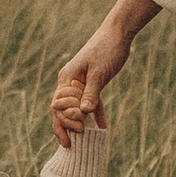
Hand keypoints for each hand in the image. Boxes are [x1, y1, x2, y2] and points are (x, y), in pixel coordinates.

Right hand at [52, 1, 141, 131]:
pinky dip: (95, 113)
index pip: (57, 106)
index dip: (63, 122)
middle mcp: (69, 81)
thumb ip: (91, 93)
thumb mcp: (99, 73)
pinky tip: (102, 126)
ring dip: (79, 122)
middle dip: (67, 126)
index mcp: (66, 79)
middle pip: (62, 109)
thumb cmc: (106, 50)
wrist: (118, 33)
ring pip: (75, 107)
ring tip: (83, 140)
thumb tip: (83, 113)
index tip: (75, 134)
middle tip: (75, 143)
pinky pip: (90, 101)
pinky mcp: (91, 82)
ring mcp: (80, 82)